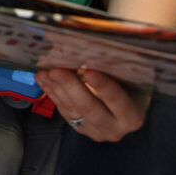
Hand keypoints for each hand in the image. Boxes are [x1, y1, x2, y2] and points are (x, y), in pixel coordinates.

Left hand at [35, 68, 150, 141]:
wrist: (126, 105)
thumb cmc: (129, 85)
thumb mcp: (129, 76)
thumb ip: (114, 65)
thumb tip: (90, 44)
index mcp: (132, 115)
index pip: (117, 100)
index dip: (104, 86)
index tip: (90, 72)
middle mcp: (114, 127)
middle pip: (89, 107)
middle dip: (71, 87)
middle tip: (56, 70)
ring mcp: (95, 130)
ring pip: (73, 109)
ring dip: (56, 89)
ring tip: (44, 72)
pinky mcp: (80, 128)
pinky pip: (63, 110)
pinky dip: (52, 93)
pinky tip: (43, 79)